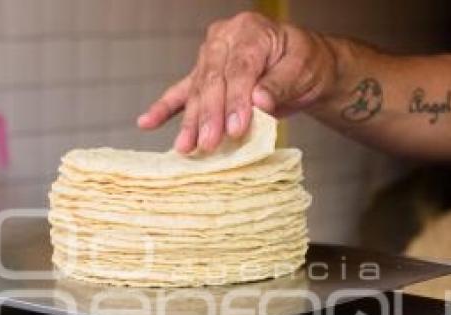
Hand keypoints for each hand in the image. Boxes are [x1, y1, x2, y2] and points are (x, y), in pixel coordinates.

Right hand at [136, 11, 338, 152]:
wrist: (303, 65)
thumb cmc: (304, 64)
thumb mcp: (301, 69)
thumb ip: (279, 84)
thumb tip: (258, 101)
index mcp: (250, 30)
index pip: (239, 68)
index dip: (236, 100)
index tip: (235, 128)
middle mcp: (224, 40)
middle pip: (213, 81)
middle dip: (210, 115)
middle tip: (209, 142)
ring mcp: (210, 57)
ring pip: (197, 91)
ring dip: (190, 122)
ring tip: (185, 147)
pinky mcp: (203, 76)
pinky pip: (181, 92)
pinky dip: (164, 109)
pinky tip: (146, 122)